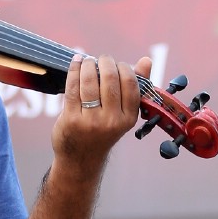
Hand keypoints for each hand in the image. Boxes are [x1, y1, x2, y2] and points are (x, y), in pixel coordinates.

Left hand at [50, 53, 149, 168]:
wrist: (80, 158)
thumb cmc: (103, 130)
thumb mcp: (123, 114)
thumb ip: (135, 87)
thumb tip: (146, 60)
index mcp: (128, 118)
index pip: (131, 83)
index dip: (123, 67)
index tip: (116, 65)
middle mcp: (111, 121)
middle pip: (110, 78)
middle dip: (105, 62)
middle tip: (101, 60)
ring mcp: (90, 121)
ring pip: (90, 81)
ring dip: (88, 64)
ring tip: (87, 61)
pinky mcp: (71, 119)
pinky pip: (73, 87)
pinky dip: (74, 70)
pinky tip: (76, 63)